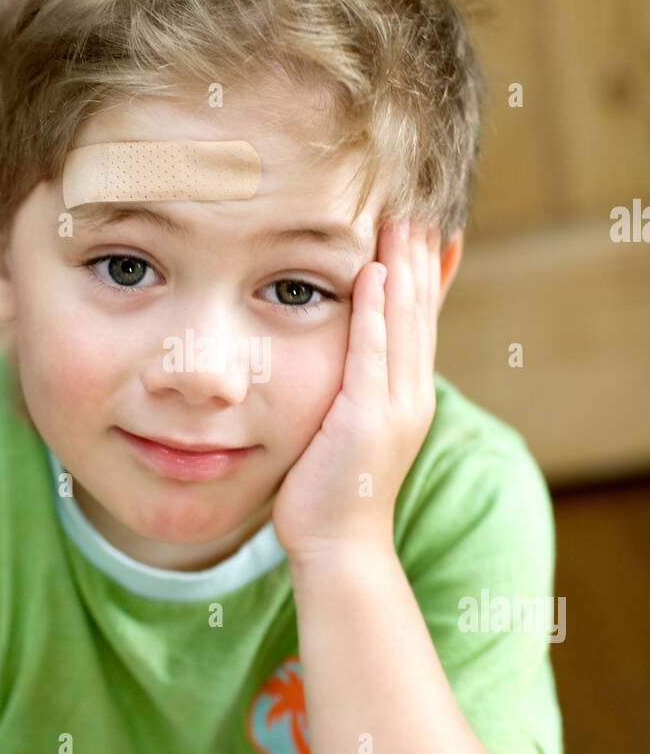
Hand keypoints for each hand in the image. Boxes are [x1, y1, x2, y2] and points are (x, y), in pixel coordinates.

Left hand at [271, 218, 440, 562]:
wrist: (338, 546)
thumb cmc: (331, 488)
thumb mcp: (348, 425)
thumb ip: (351, 386)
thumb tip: (343, 356)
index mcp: (406, 394)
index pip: (419, 321)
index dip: (422, 272)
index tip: (418, 225)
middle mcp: (410, 395)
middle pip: (420, 313)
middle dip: (418, 258)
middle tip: (415, 206)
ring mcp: (394, 407)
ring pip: (404, 324)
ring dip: (403, 270)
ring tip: (401, 222)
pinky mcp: (367, 419)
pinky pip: (373, 354)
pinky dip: (376, 312)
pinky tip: (373, 274)